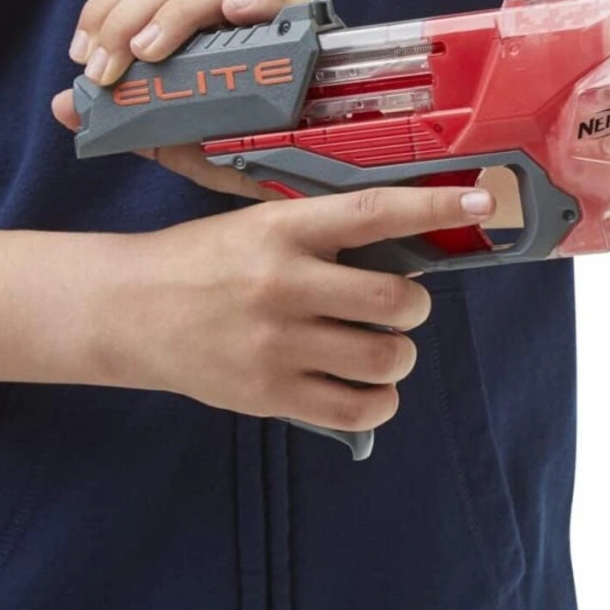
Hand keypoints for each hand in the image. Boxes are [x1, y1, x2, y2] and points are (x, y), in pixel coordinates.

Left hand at [52, 0, 311, 198]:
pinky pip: (288, 1)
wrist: (317, 180)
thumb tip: (63, 104)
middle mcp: (226, 19)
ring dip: (178, 12)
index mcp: (192, 33)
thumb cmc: (252, 153)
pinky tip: (235, 15)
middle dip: (126, 16)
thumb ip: (128, 123)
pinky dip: (259, 1)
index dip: (105, 10)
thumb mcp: (180, 146)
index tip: (87, 60)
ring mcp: (269, 22)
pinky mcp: (312, 33)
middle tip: (109, 69)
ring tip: (153, 52)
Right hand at [116, 184, 495, 430]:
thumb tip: (407, 250)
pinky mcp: (269, 394)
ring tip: (381, 347)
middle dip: (414, 307)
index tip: (482, 201)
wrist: (127, 310)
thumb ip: (323, 238)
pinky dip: (379, 400)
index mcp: (283, 229)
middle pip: (397, 300)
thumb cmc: (203, 262)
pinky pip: (360, 408)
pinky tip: (366, 387)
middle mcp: (283, 284)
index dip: (435, 208)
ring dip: (400, 354)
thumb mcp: (258, 226)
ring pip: (388, 357)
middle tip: (398, 306)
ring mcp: (277, 344)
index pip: (375, 212)